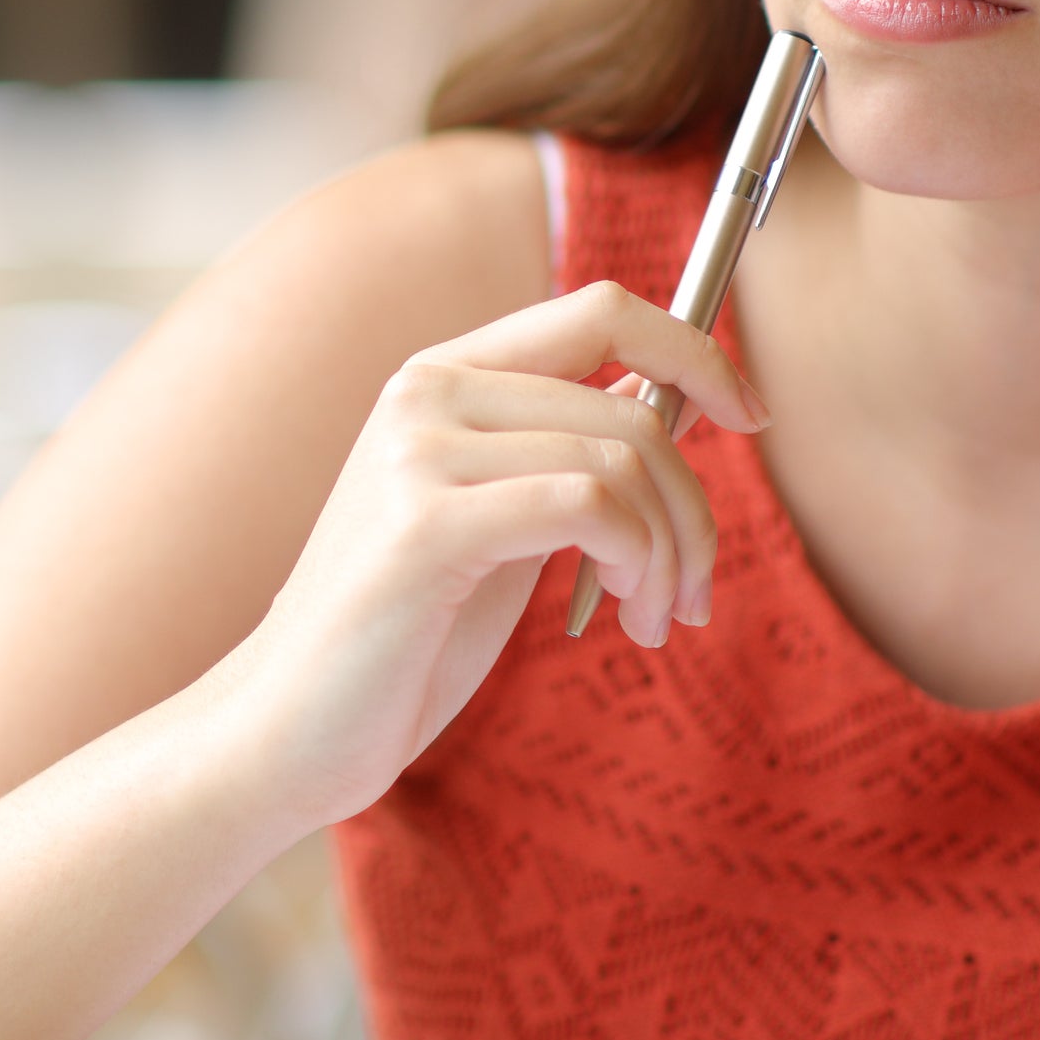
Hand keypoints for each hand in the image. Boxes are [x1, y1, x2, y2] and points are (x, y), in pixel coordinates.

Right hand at [199, 282, 764, 828]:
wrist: (289, 731)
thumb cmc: (401, 640)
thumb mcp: (499, 526)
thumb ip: (564, 457)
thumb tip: (671, 402)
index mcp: (443, 377)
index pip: (602, 308)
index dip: (694, 350)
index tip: (749, 417)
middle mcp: (426, 392)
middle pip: (632, 403)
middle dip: (695, 508)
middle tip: (694, 594)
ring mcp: (418, 451)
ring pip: (623, 458)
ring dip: (673, 553)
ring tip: (657, 620)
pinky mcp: (424, 525)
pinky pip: (590, 505)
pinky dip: (639, 561)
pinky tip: (626, 618)